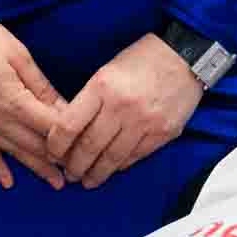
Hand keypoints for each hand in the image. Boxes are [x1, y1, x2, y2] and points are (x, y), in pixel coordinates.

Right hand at [0, 0, 67, 191]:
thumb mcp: (19, 55)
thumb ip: (41, 86)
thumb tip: (64, 109)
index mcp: (15, 100)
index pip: (51, 127)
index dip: (73, 138)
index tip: (90, 146)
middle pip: (36, 146)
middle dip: (60, 161)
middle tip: (83, 173)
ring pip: (15, 153)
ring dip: (37, 169)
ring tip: (57, 184)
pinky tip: (8, 183)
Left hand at [45, 35, 203, 189]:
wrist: (185, 56)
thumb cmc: (142, 59)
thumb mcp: (107, 70)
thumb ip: (90, 99)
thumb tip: (70, 129)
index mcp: (102, 86)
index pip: (70, 125)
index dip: (56, 145)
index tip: (52, 153)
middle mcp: (122, 107)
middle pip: (89, 147)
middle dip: (74, 166)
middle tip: (69, 174)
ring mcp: (145, 122)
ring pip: (113, 158)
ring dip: (97, 173)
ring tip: (87, 180)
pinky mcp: (163, 133)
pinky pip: (136, 157)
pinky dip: (120, 166)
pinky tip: (112, 169)